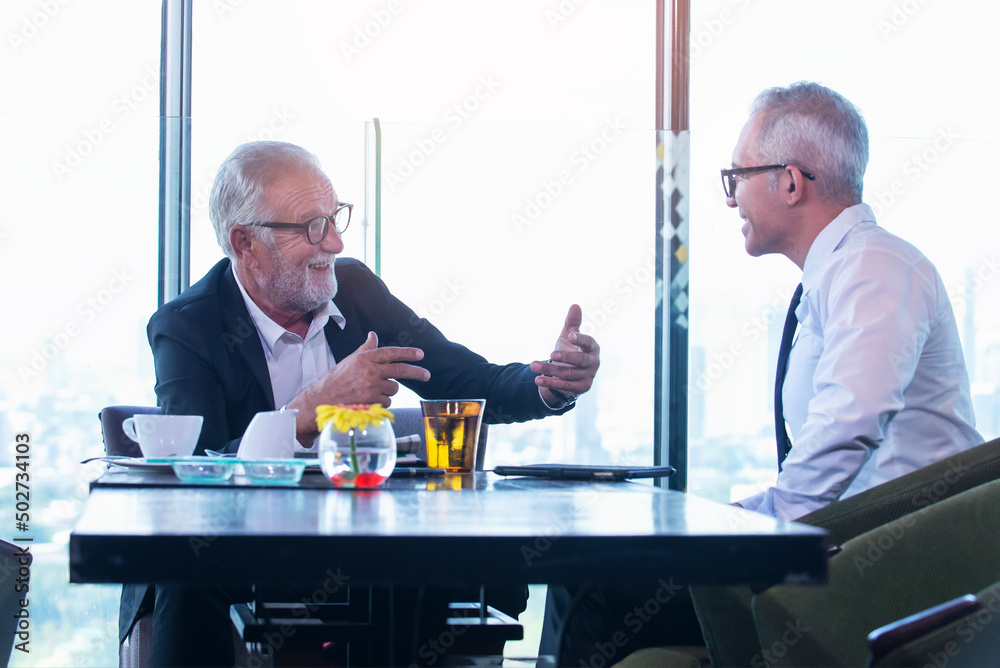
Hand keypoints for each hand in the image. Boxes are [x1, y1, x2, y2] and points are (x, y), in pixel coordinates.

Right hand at [288, 332, 429, 439]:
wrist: (324, 398)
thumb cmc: (338, 378)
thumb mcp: (351, 360)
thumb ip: (366, 348)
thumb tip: (373, 335)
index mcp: (366, 358)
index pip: (391, 353)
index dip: (408, 353)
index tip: (420, 355)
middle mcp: (371, 371)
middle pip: (400, 370)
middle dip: (417, 372)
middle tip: (427, 375)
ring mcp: (372, 386)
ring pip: (393, 388)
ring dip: (388, 390)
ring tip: (372, 390)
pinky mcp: (372, 401)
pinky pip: (387, 401)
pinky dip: (382, 401)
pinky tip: (369, 399)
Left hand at [529, 304, 599, 403]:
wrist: (569, 374)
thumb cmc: (571, 351)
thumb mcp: (569, 336)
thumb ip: (572, 322)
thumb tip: (575, 305)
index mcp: (592, 348)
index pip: (588, 343)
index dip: (580, 340)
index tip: (570, 336)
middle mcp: (593, 363)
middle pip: (580, 361)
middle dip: (565, 357)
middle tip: (551, 354)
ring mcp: (587, 376)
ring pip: (568, 374)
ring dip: (550, 370)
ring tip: (534, 365)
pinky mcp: (580, 388)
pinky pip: (564, 385)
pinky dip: (550, 382)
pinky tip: (538, 379)